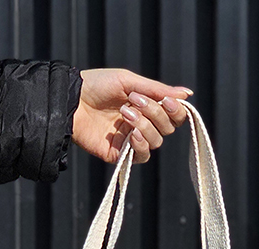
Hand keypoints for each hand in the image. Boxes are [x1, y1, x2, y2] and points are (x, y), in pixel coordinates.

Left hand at [73, 68, 190, 164]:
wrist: (71, 100)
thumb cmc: (97, 85)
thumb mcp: (129, 81)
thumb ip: (158, 90)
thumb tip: (188, 94)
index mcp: (147, 106)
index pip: (173, 115)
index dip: (176, 110)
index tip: (168, 101)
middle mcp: (142, 124)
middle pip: (167, 128)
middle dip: (155, 113)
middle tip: (135, 101)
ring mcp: (131, 140)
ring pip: (156, 141)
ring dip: (144, 125)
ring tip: (124, 112)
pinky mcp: (120, 154)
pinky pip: (142, 156)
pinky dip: (141, 145)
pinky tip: (131, 134)